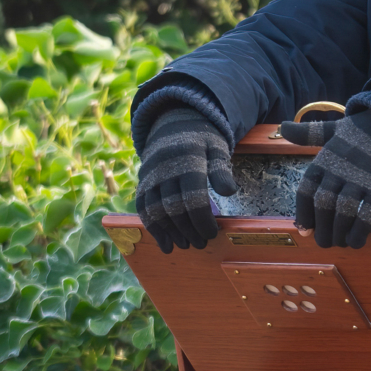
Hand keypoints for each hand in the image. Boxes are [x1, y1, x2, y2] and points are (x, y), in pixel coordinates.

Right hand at [136, 109, 235, 252]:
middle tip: (201, 244)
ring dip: (169, 232)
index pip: (193, 196)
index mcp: (188, 159)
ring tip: (183, 246)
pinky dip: (152, 227)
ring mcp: (151, 176)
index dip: (202, 219)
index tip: (212, 234)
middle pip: (173, 206)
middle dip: (187, 230)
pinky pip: (142, 207)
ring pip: (155, 209)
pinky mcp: (143, 182)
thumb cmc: (202, 140)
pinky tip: (164, 242)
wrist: (174, 124)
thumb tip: (229, 191)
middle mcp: (165, 168)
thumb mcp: (217, 148)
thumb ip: (221, 170)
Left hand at [276, 112, 370, 248]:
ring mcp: (360, 180)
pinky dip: (360, 231)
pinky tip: (357, 241)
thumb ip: (308, 134)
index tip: (304, 230)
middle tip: (324, 242)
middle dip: (321, 229)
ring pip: (343, 213)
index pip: (305, 192)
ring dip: (339, 233)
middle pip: (323, 206)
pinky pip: (367, 214)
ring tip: (340, 243)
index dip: (303, 214)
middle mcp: (338, 172)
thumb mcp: (332, 129)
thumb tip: (284, 128)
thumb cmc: (361, 131)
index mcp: (324, 160)